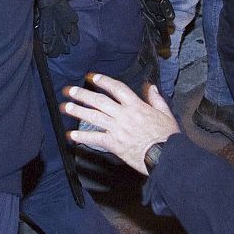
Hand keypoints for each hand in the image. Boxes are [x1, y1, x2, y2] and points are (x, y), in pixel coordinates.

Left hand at [64, 75, 179, 175]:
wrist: (166, 156)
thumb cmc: (167, 137)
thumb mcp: (165, 113)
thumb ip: (156, 99)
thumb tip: (151, 87)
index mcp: (136, 106)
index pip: (116, 88)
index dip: (103, 81)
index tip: (92, 77)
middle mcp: (124, 115)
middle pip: (100, 101)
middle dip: (83, 94)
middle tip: (70, 90)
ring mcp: (118, 129)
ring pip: (94, 117)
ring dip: (78, 111)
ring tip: (66, 107)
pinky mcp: (115, 144)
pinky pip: (95, 138)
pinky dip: (83, 136)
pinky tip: (72, 134)